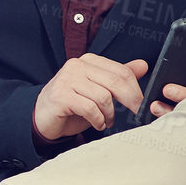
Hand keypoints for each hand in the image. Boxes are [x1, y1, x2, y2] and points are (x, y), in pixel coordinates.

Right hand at [33, 55, 148, 141]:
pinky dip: (98, 119)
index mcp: (89, 61)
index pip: (122, 72)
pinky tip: (97, 124)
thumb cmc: (73, 104)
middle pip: (116, 82)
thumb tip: (143, 65)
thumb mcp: (99, 90)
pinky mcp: (60, 96)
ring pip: (103, 97)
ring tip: (107, 120)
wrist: (42, 117)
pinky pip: (90, 108)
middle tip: (135, 114)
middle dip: (131, 101)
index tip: (143, 105)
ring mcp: (67, 79)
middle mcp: (77, 66)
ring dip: (110, 114)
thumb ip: (119, 78)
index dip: (136, 90)